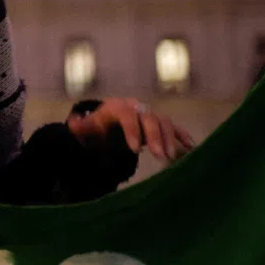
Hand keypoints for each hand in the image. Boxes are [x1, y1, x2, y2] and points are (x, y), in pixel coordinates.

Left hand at [67, 98, 194, 161]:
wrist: (108, 122)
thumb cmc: (96, 127)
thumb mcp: (86, 127)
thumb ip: (80, 127)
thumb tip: (74, 124)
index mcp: (118, 107)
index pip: (127, 116)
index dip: (132, 131)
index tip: (135, 149)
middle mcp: (137, 107)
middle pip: (149, 118)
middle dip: (155, 137)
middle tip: (159, 156)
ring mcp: (150, 114)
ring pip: (164, 122)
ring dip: (169, 138)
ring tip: (169, 157)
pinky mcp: (160, 123)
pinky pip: (174, 127)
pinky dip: (182, 135)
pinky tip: (190, 148)